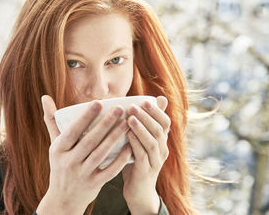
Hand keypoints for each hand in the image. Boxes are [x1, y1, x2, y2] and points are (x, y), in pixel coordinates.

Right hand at [36, 95, 132, 214]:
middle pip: (89, 141)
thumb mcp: (54, 144)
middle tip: (119, 109)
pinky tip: (129, 146)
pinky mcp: (94, 184)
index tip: (98, 103)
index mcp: (58, 150)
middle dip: (105, 124)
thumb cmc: (60, 164)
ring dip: (114, 138)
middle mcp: (69, 162)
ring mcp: (82, 174)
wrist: (63, 198)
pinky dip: (120, 159)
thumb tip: (45, 97)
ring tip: (126, 123)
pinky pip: (109, 171)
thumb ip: (52, 121)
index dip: (85, 117)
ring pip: (100, 154)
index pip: (72, 131)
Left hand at [122, 96, 170, 214]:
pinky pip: (142, 156)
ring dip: (141, 129)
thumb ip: (141, 125)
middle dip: (146, 116)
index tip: (145, 101)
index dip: (157, 112)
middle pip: (159, 130)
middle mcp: (162, 150)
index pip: (165, 123)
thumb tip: (138, 105)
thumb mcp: (141, 141)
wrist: (138, 191)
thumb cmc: (136, 161)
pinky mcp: (145, 172)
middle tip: (133, 106)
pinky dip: (135, 144)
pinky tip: (126, 135)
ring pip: (152, 142)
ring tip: (130, 118)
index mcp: (162, 141)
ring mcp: (155, 162)